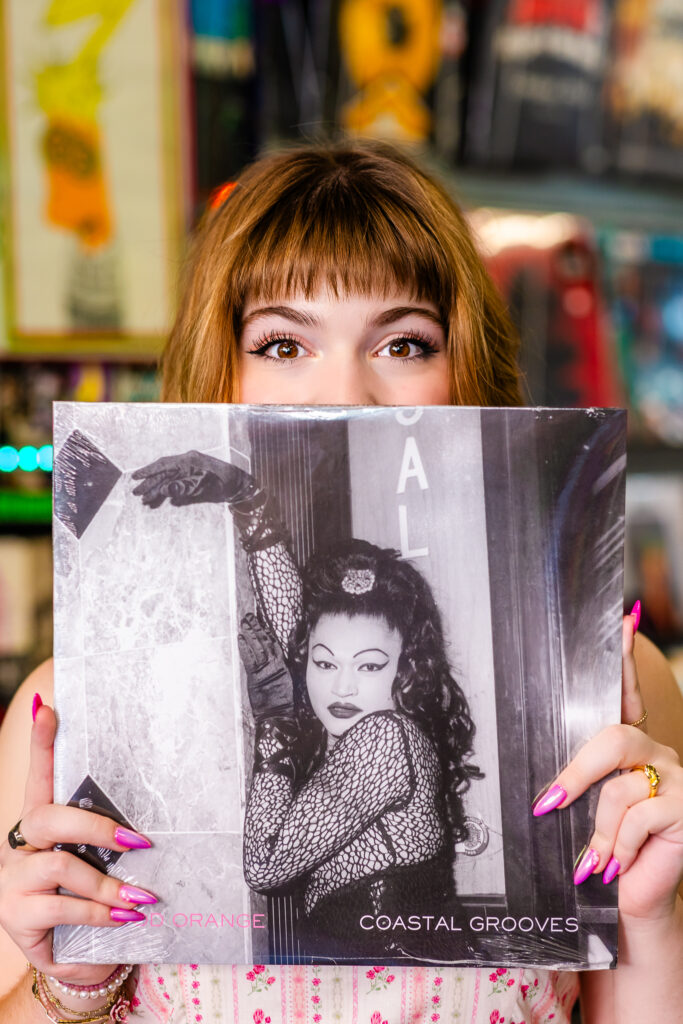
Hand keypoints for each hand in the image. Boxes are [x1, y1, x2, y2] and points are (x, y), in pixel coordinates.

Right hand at [0, 702, 154, 985]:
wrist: (73, 956)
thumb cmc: (90, 896)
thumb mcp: (100, 862)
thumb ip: (111, 837)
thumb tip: (151, 818)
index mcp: (41, 822)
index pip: (39, 776)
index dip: (41, 743)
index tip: (47, 708)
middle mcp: (20, 844)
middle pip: (48, 817)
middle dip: (96, 826)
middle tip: (137, 842)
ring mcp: (13, 879)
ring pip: (60, 865)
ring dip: (106, 884)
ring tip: (141, 897)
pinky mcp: (16, 915)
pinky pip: (61, 906)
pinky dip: (99, 913)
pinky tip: (125, 919)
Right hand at [132, 451, 251, 507]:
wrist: (239, 485)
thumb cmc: (224, 482)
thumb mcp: (204, 485)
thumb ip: (183, 488)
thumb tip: (164, 490)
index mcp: (189, 460)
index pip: (163, 464)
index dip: (148, 471)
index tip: (135, 477)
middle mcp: (187, 463)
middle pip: (163, 474)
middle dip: (150, 484)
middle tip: (137, 494)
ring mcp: (190, 471)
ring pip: (168, 480)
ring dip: (157, 490)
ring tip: (145, 500)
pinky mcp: (193, 480)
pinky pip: (176, 485)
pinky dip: (168, 492)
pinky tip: (160, 499)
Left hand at [238, 613, 293, 719]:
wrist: (278, 715)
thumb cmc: (282, 702)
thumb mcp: (286, 682)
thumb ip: (280, 668)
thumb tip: (275, 657)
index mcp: (282, 665)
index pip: (273, 643)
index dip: (266, 631)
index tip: (261, 621)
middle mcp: (274, 665)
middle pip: (264, 642)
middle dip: (256, 628)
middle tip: (249, 617)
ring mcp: (265, 670)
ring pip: (256, 648)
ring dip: (249, 634)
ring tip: (243, 623)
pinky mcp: (255, 677)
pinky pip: (249, 659)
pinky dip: (244, 648)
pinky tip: (239, 639)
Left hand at [534, 614, 682, 920]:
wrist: (634, 896)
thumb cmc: (603, 846)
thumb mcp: (585, 808)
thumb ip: (575, 781)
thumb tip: (541, 783)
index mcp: (631, 743)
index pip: (626, 692)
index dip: (624, 658)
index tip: (622, 619)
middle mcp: (656, 750)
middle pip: (613, 737)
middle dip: (575, 774)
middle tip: (547, 804)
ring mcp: (676, 776)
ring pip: (619, 788)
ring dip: (598, 831)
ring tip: (594, 859)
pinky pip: (637, 817)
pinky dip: (617, 846)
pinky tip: (616, 864)